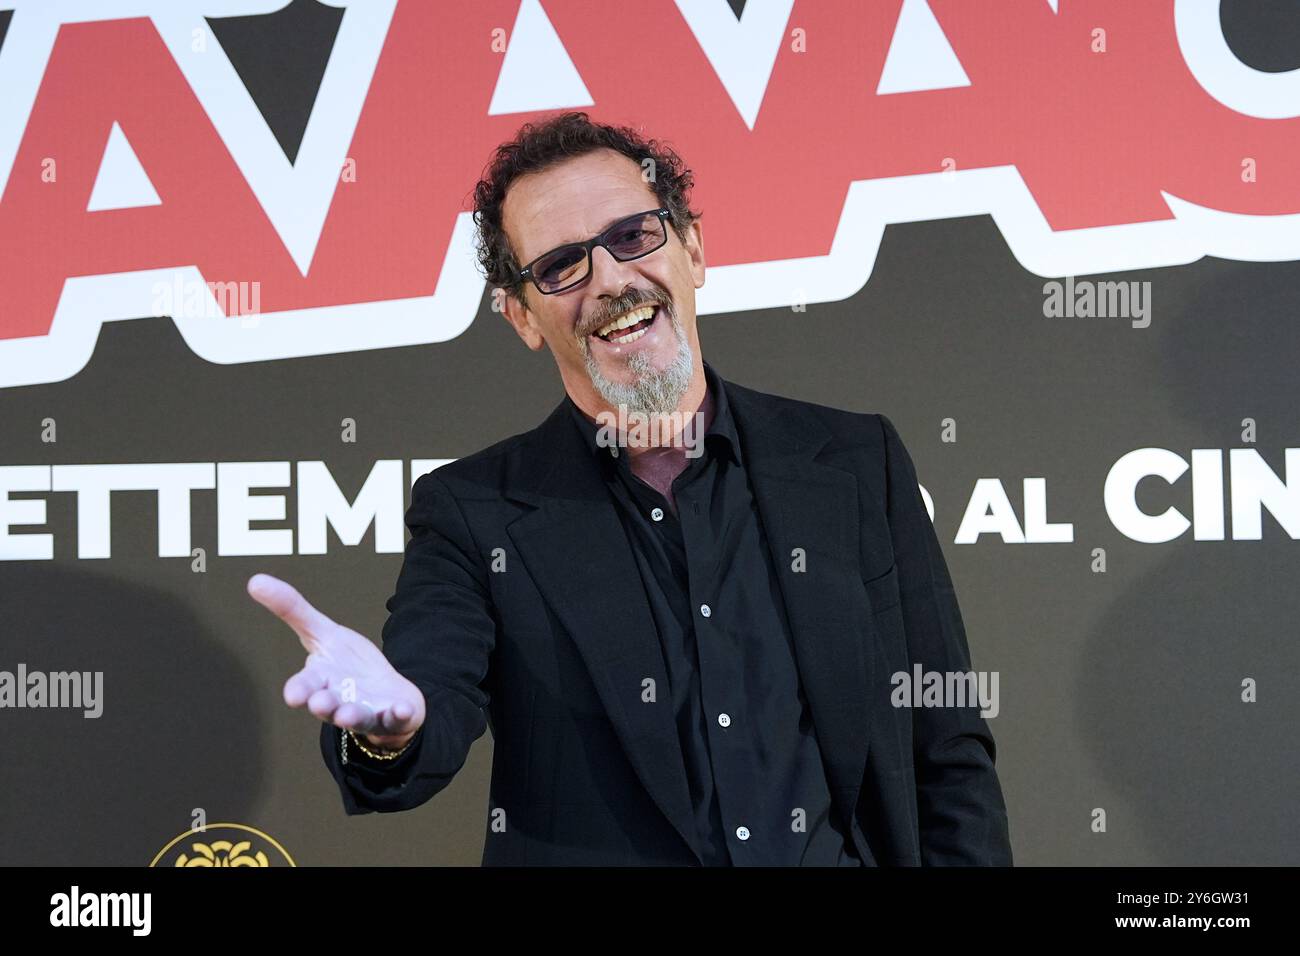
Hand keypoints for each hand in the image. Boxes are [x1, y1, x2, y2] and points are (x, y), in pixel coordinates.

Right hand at [247, 573, 425, 750]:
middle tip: (319, 703)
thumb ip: (292, 610)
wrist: (385, 693)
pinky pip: (396, 717)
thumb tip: (254, 580)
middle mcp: (339, 702)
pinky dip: (399, 714)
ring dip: (352, 715)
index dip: (299, 690)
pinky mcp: (392, 716)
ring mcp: (366, 711)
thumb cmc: (348, 665)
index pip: (305, 686)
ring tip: (347, 714)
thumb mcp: (323, 633)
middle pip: (328, 706)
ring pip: (357, 717)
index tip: (292, 695)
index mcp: (320, 680)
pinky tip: (402, 709)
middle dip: (323, 705)